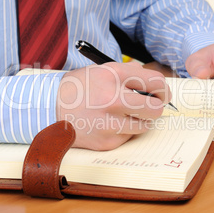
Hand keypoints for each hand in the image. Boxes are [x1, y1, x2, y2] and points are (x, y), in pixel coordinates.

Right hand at [56, 62, 170, 149]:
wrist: (49, 107)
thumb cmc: (80, 87)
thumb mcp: (102, 70)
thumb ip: (130, 74)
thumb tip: (156, 85)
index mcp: (113, 75)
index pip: (155, 82)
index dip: (163, 89)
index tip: (162, 94)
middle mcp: (111, 99)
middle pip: (155, 109)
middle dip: (156, 107)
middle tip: (151, 106)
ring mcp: (108, 123)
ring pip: (145, 126)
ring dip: (140, 120)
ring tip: (125, 114)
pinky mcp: (105, 142)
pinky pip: (128, 137)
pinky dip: (124, 131)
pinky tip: (109, 124)